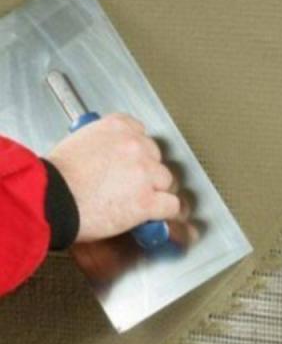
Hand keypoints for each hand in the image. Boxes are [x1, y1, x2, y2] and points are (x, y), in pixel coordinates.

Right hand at [47, 113, 185, 242]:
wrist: (48, 199)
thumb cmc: (53, 177)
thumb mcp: (77, 143)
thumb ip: (102, 143)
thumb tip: (110, 155)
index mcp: (118, 127)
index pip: (141, 133)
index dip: (136, 151)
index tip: (130, 161)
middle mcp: (135, 145)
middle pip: (155, 158)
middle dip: (145, 172)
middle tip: (128, 185)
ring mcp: (144, 172)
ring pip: (165, 181)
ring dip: (154, 192)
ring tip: (134, 202)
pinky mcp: (147, 200)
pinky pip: (170, 205)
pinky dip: (163, 212)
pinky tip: (151, 216)